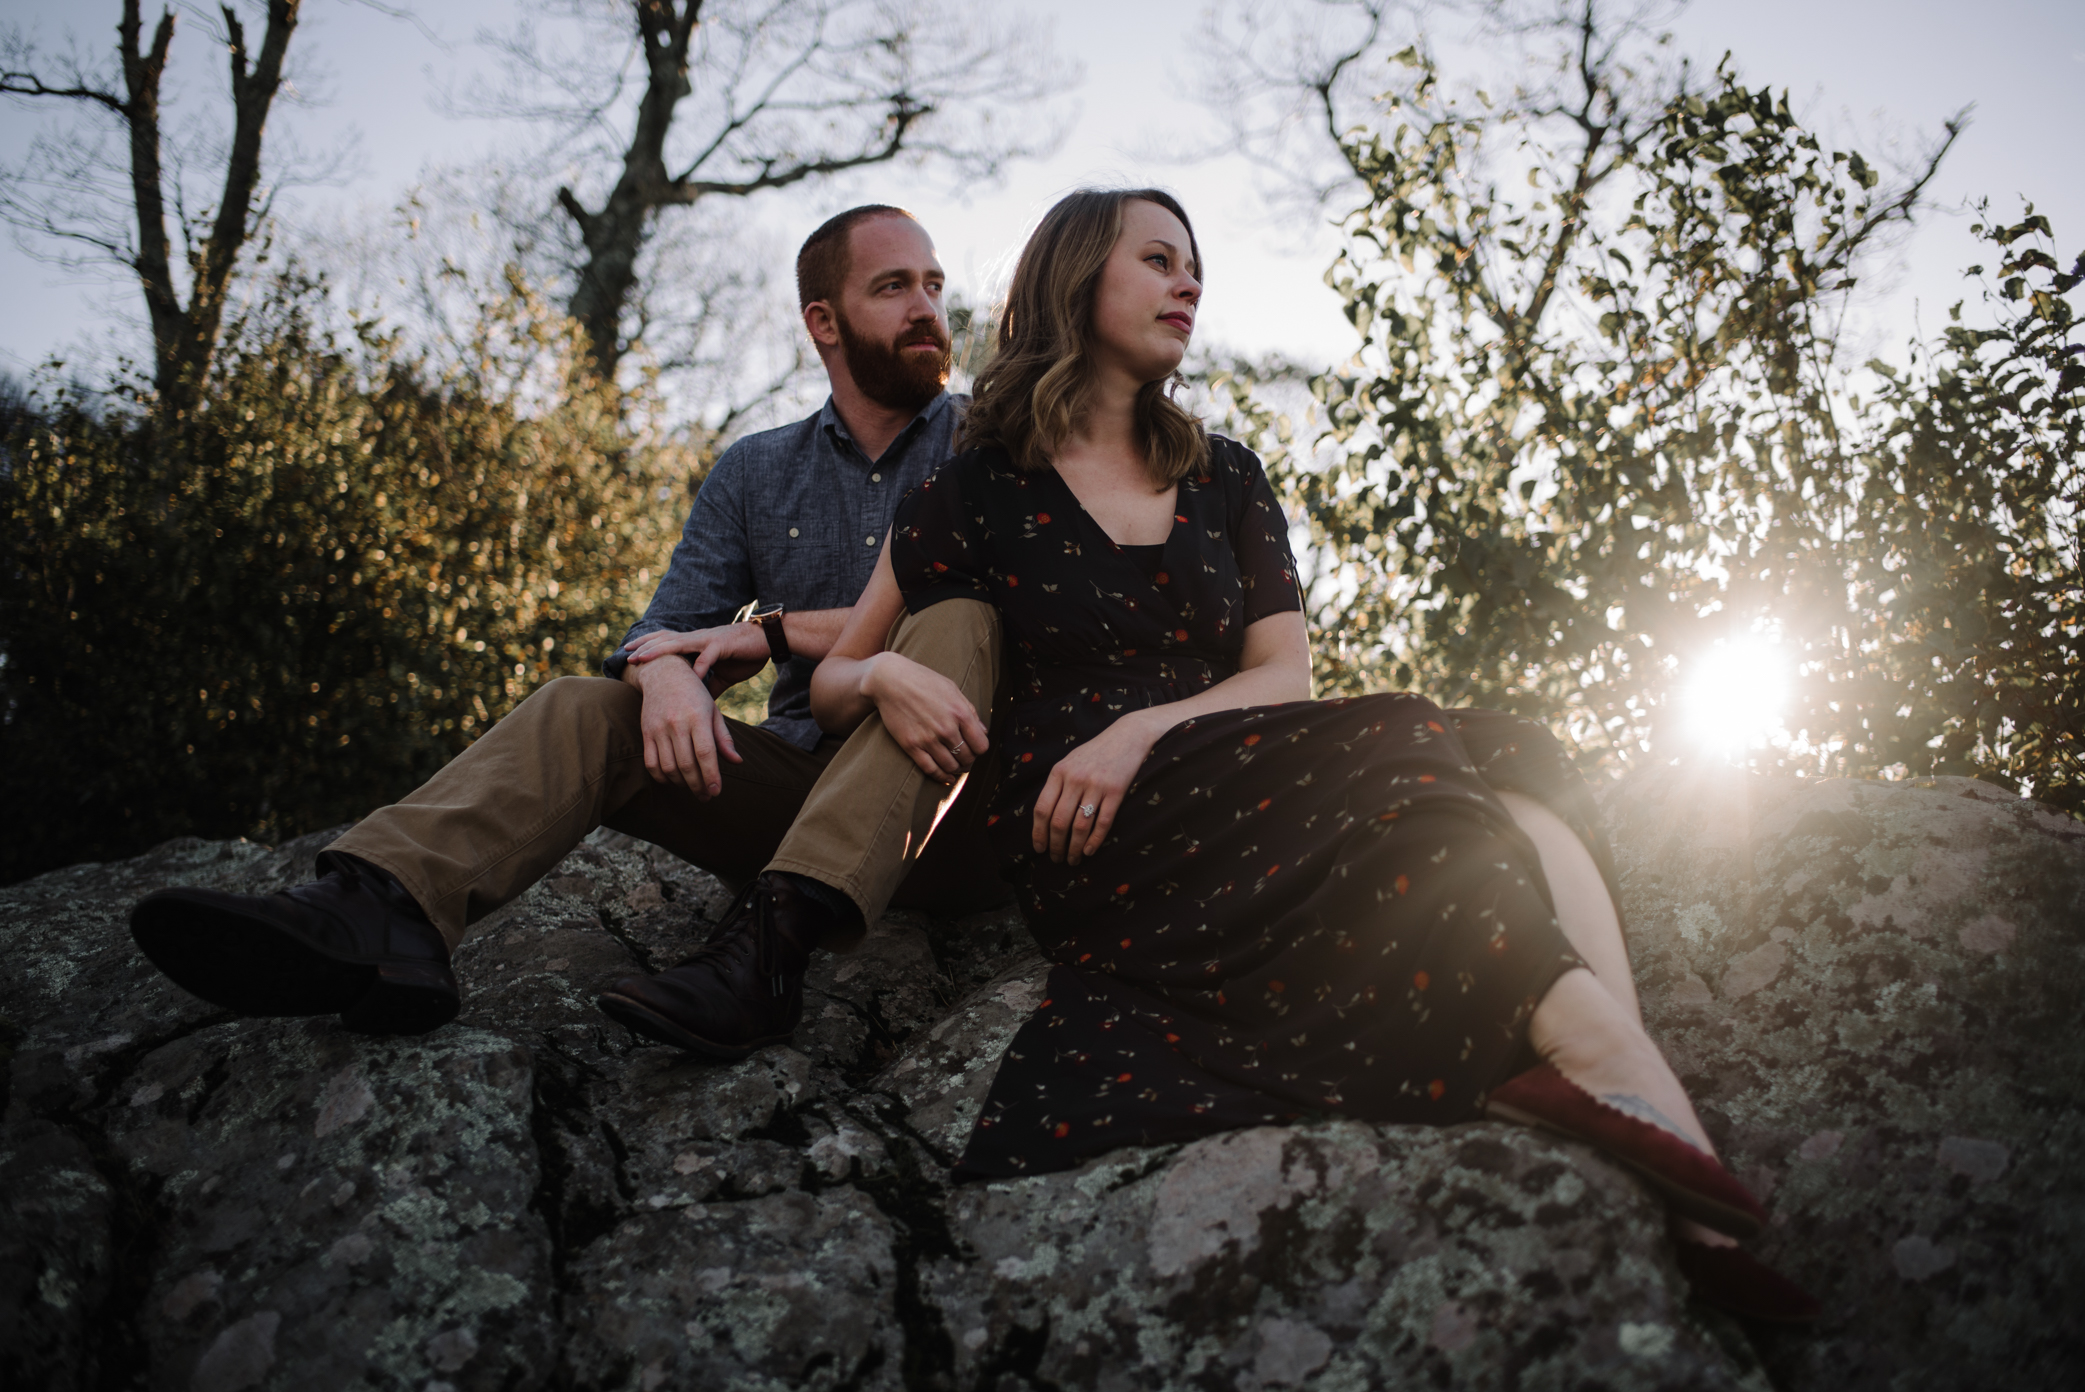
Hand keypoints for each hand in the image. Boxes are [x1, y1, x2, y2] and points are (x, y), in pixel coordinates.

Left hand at [622, 622, 770, 692]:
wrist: (769, 639)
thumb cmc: (745, 654)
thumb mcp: (723, 674)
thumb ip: (708, 686)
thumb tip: (696, 703)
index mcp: (696, 643)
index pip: (666, 641)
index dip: (648, 645)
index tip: (630, 652)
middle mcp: (699, 639)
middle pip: (666, 639)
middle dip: (646, 646)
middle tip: (627, 653)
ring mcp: (710, 641)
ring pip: (679, 643)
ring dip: (660, 650)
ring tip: (644, 658)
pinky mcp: (724, 645)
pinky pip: (707, 657)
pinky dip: (698, 668)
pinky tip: (689, 679)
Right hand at [629, 652, 742, 797]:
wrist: (663, 674)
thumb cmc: (694, 694)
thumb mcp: (713, 711)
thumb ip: (723, 738)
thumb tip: (737, 761)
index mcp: (698, 717)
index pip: (705, 753)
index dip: (711, 776)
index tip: (716, 792)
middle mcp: (677, 723)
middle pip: (687, 764)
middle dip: (698, 786)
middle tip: (706, 796)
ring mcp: (659, 728)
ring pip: (669, 767)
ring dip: (681, 784)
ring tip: (692, 788)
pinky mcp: (646, 732)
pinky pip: (650, 763)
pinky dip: (662, 777)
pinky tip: (673, 780)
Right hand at [860, 652, 989, 785]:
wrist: (890, 680)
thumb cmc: (923, 681)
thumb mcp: (952, 689)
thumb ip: (969, 711)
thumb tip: (983, 731)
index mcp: (960, 713)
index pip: (981, 745)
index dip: (979, 750)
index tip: (974, 749)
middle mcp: (946, 728)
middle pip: (967, 758)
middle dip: (968, 761)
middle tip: (964, 759)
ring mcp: (928, 738)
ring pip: (951, 766)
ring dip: (955, 769)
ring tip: (955, 766)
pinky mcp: (911, 746)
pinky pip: (931, 769)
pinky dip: (941, 777)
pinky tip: (946, 778)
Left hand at [1032, 712, 1159, 865]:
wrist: (1128, 736)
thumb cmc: (1096, 751)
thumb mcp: (1070, 761)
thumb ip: (1058, 784)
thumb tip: (1045, 815)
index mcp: (1059, 772)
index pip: (1042, 808)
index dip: (1038, 833)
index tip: (1039, 848)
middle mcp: (1075, 779)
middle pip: (1059, 822)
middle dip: (1055, 846)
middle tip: (1056, 859)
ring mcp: (1096, 785)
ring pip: (1079, 826)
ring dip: (1074, 848)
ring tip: (1072, 859)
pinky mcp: (1116, 792)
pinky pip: (1102, 822)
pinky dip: (1094, 841)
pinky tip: (1089, 851)